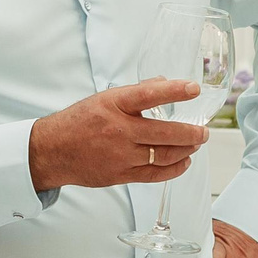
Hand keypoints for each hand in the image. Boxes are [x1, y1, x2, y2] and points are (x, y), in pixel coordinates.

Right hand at [28, 79, 210, 190]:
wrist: (52, 151)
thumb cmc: (79, 121)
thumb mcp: (104, 98)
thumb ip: (135, 92)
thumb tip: (163, 82)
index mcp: (113, 105)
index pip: (148, 94)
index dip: (174, 91)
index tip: (194, 88)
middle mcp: (118, 130)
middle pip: (164, 133)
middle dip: (191, 133)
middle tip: (204, 131)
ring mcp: (120, 155)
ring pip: (164, 155)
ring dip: (186, 150)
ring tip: (196, 143)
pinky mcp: (121, 175)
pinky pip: (155, 174)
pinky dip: (174, 168)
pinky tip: (184, 161)